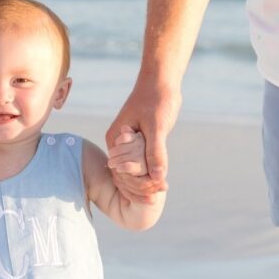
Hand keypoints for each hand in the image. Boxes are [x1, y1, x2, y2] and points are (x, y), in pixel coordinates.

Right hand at [105, 76, 180, 197]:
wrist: (161, 81)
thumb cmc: (156, 99)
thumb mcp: (157, 126)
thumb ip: (156, 152)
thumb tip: (158, 177)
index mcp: (116, 139)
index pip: (122, 171)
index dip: (137, 184)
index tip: (154, 193)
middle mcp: (118, 143)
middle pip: (125, 174)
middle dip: (141, 187)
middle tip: (158, 196)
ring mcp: (128, 144)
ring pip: (134, 170)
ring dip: (146, 182)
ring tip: (163, 189)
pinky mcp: (139, 142)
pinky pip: (142, 163)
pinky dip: (151, 172)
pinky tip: (162, 182)